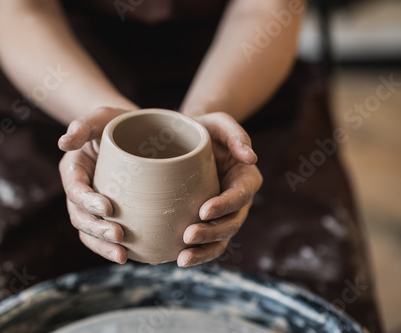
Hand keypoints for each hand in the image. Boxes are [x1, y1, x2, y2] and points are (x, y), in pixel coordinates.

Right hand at [58, 107, 130, 263]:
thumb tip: (64, 141)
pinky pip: (103, 236)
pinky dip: (112, 248)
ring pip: (89, 232)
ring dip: (102, 246)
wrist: (134, 133)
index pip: (75, 189)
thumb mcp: (102, 117)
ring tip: (123, 256)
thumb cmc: (116, 122)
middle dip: (97, 229)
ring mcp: (92, 205)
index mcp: (74, 169)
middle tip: (119, 236)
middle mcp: (80, 190)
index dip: (87, 201)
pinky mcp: (108, 215)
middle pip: (79, 216)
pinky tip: (131, 256)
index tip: (109, 208)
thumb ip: (84, 125)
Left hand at [177, 112, 262, 266]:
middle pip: (231, 223)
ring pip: (220, 240)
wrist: (185, 138)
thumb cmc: (204, 128)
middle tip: (188, 235)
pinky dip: (194, 253)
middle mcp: (238, 200)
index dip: (225, 205)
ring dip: (203, 251)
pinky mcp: (206, 221)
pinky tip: (173, 259)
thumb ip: (236, 134)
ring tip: (182, 259)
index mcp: (245, 177)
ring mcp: (223, 214)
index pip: (240, 195)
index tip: (203, 210)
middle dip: (212, 233)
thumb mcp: (219, 122)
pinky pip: (205, 243)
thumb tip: (251, 158)